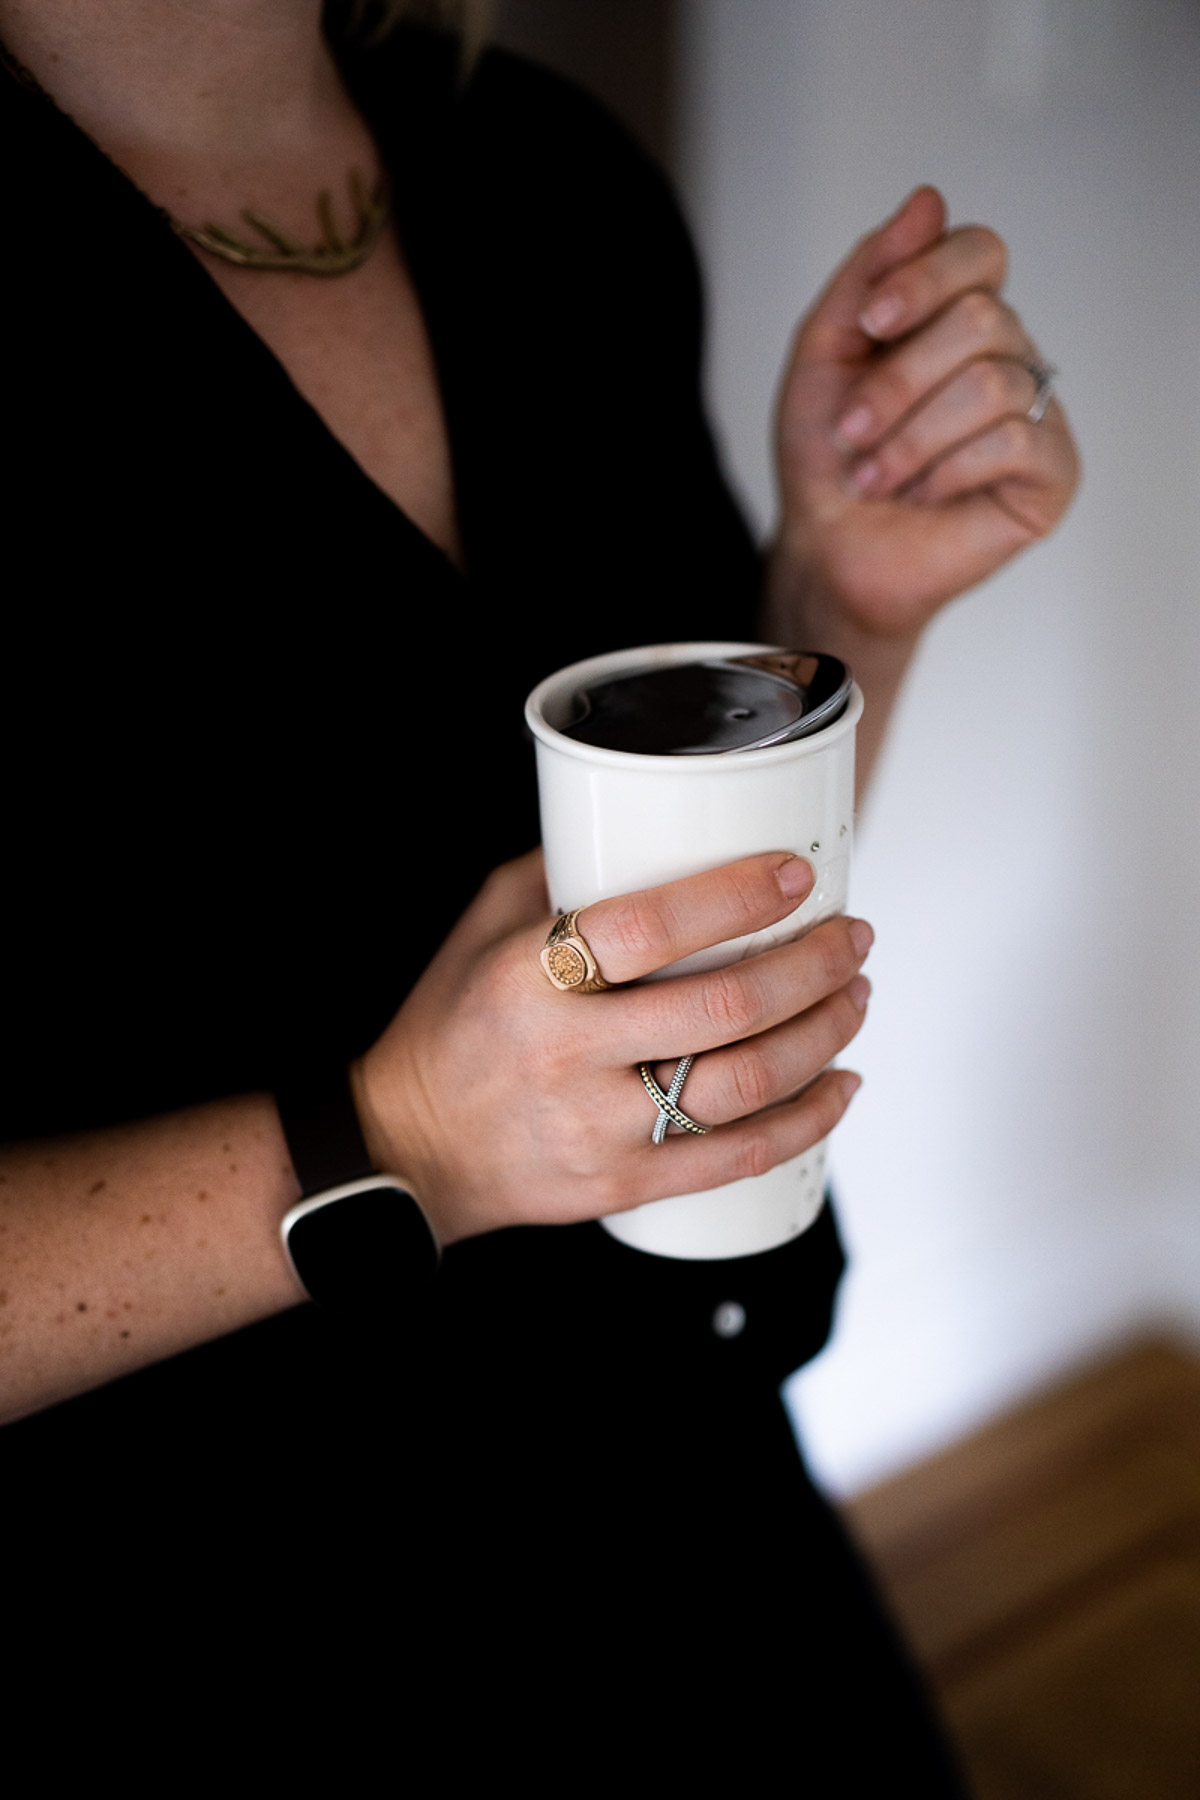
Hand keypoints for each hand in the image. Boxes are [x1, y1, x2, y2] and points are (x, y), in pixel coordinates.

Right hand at [353, 850, 871, 1245]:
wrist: (407, 1147)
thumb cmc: (452, 1025)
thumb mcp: (482, 929)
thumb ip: (559, 874)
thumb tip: (650, 821)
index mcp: (527, 977)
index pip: (647, 928)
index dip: (735, 896)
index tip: (794, 875)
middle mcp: (565, 1054)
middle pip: (722, 1009)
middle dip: (812, 967)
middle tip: (852, 938)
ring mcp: (596, 1128)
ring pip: (744, 1085)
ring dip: (823, 1036)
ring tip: (854, 998)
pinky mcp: (621, 1185)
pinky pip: (736, 1158)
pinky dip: (806, 1121)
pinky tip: (841, 1087)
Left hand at [771, 186, 1078, 637]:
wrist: (827, 549)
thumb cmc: (827, 457)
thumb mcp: (824, 350)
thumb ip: (869, 272)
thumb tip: (928, 199)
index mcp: (957, 316)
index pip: (979, 251)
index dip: (926, 277)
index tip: (870, 321)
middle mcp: (1005, 354)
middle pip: (983, 317)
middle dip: (899, 380)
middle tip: (853, 431)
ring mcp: (1035, 411)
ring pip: (992, 383)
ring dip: (911, 436)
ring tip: (874, 477)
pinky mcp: (1051, 472)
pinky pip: (1014, 440)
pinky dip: (947, 470)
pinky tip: (922, 494)